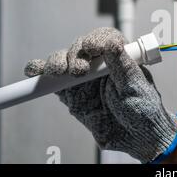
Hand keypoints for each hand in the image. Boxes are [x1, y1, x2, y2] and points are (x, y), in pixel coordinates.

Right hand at [24, 27, 176, 162]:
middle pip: (81, 47)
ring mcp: (84, 78)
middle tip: (79, 70)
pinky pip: (52, 81)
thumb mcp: (135, 86)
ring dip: (57, 61)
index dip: (96, 39)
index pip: (105, 38)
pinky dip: (39, 72)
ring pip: (64, 60)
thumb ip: (122, 65)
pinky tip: (34, 70)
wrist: (136, 138)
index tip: (92, 47)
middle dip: (76, 54)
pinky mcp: (71, 93)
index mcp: (120, 57)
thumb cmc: (143, 110)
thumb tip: (111, 42)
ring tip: (59, 71)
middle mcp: (100, 64)